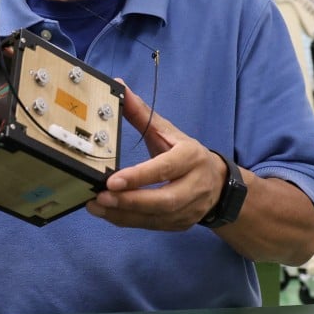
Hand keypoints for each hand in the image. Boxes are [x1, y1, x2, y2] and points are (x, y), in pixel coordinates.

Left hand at [86, 82, 225, 229]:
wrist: (218, 184)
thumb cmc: (186, 154)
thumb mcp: (168, 131)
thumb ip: (142, 113)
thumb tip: (118, 86)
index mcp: (191, 157)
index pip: (165, 168)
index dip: (139, 176)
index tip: (113, 180)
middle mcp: (194, 185)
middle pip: (163, 199)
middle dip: (129, 201)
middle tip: (100, 197)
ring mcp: (189, 209)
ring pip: (155, 217)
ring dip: (123, 214)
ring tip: (95, 205)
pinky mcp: (180, 224)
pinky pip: (151, 226)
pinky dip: (127, 220)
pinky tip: (107, 213)